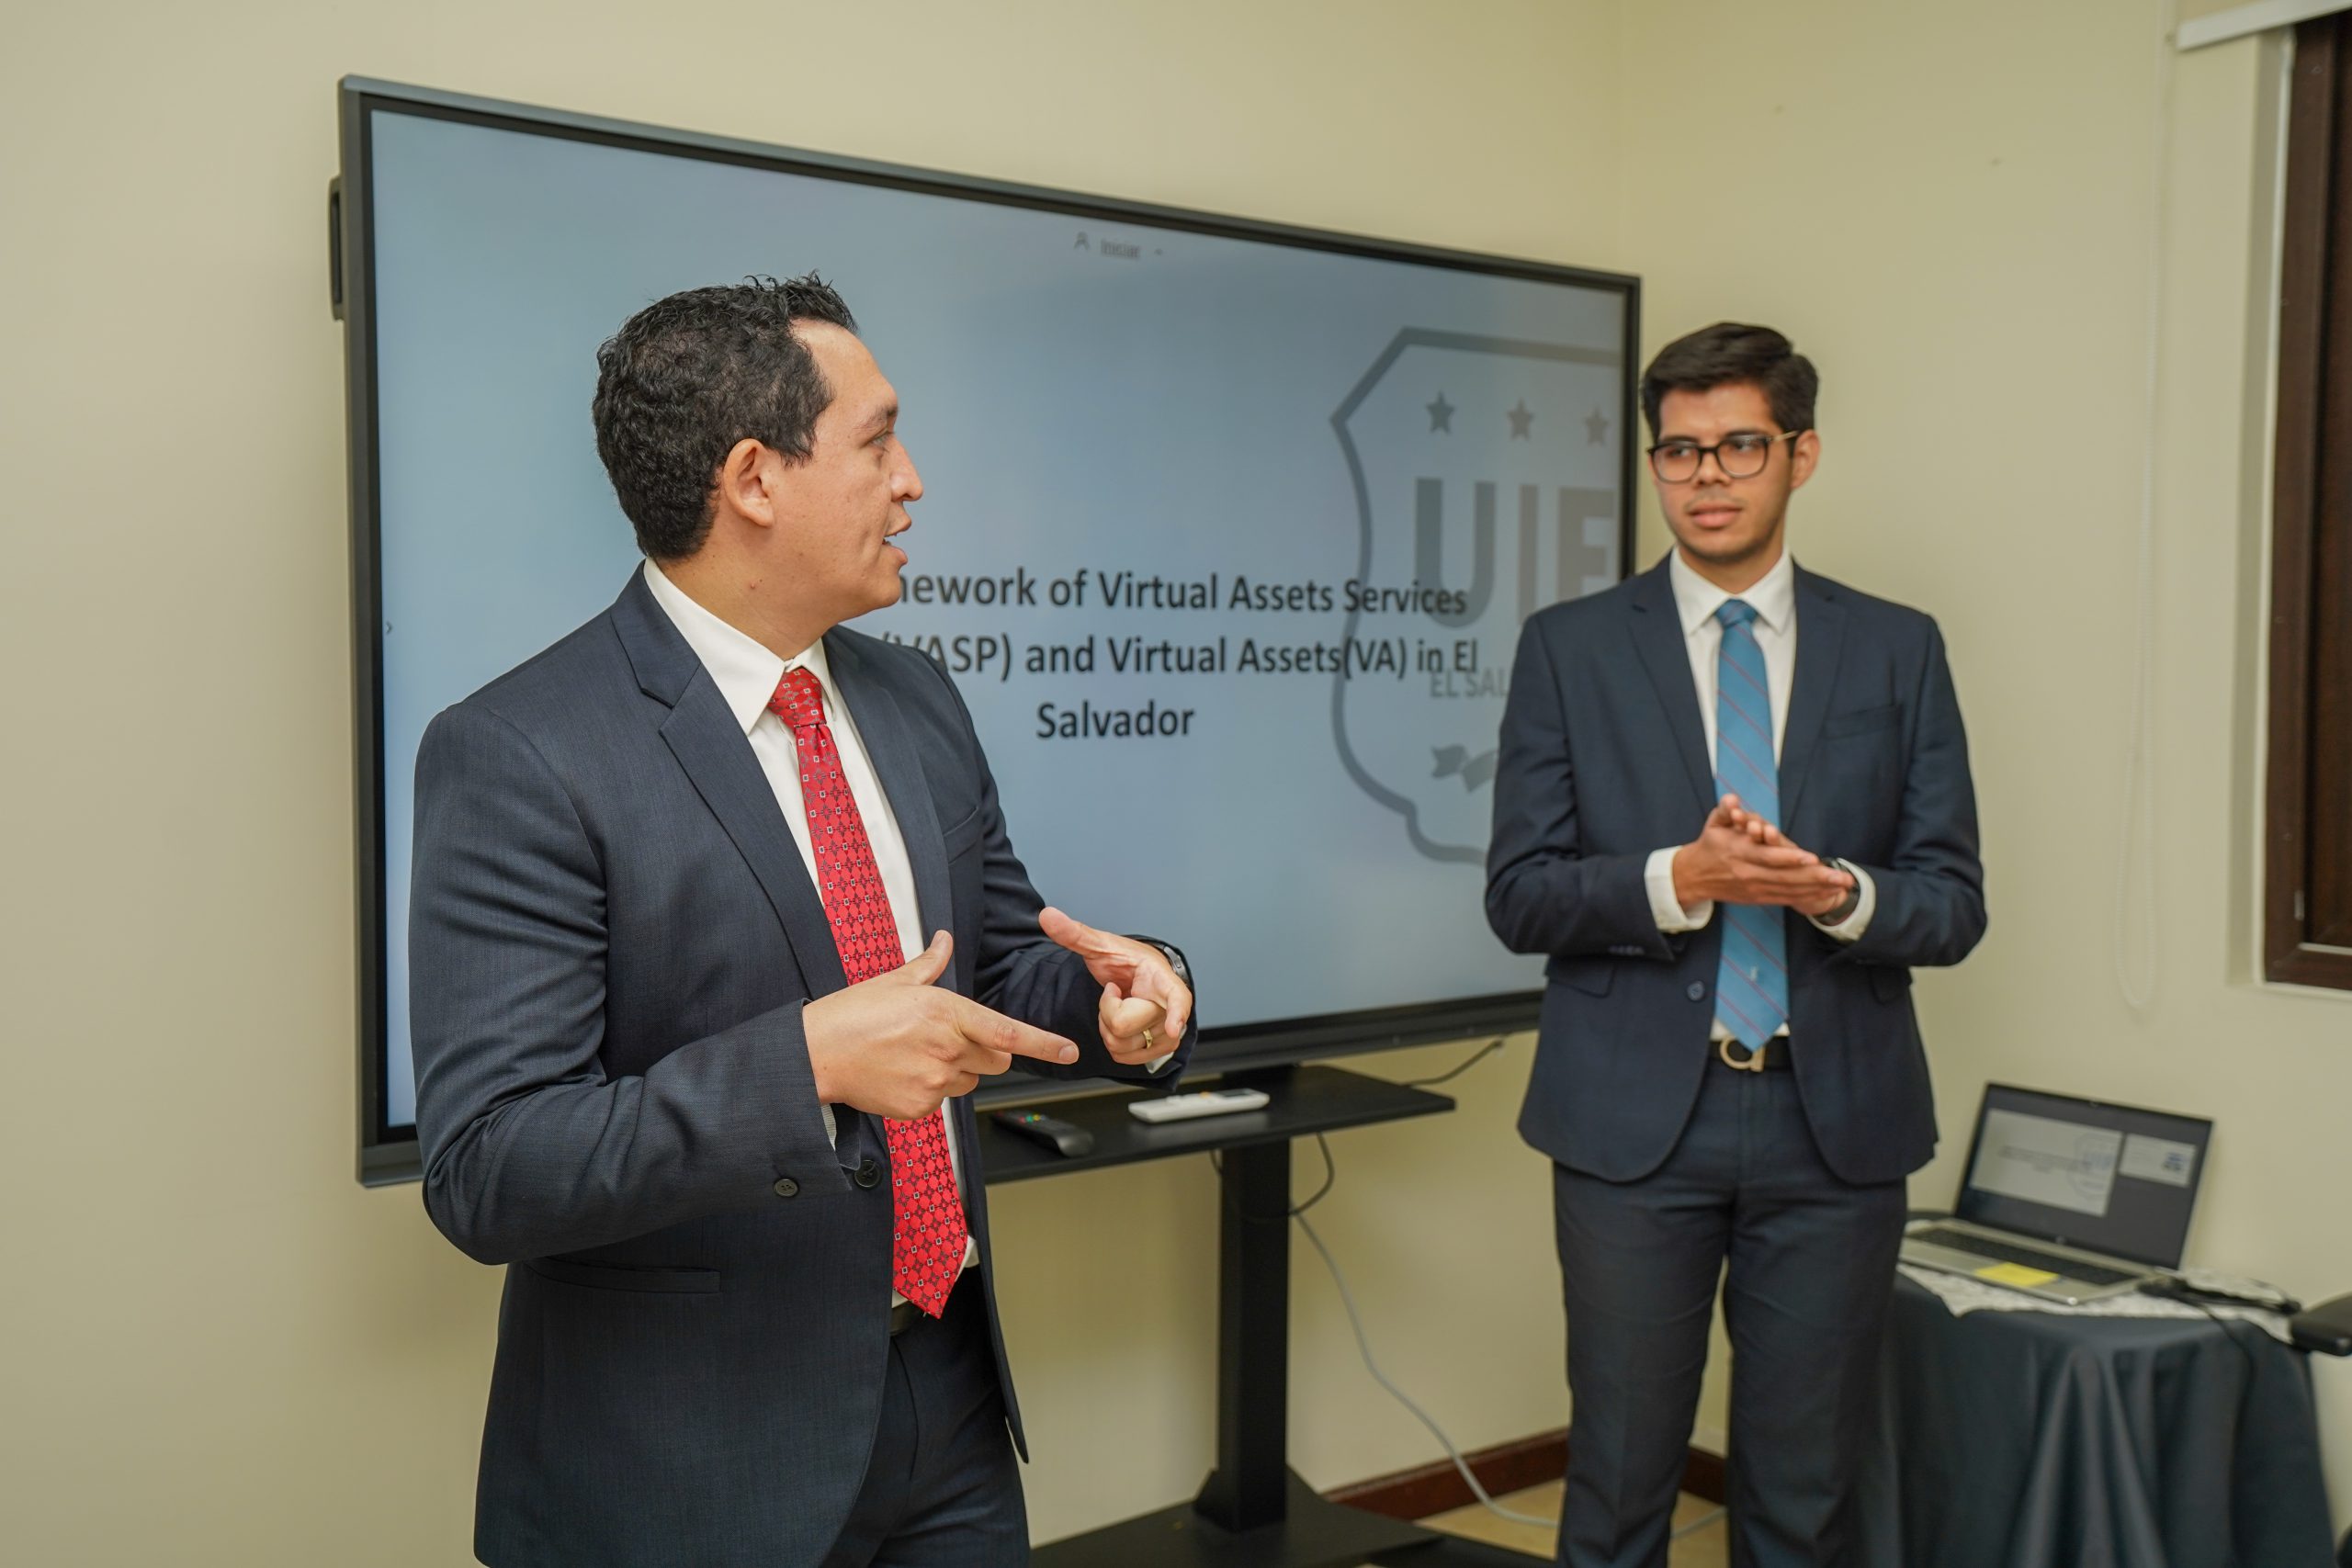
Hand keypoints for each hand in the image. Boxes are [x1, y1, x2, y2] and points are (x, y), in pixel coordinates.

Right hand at [803, 931, 1078, 1119]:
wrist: (816, 1054)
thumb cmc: (852, 1015)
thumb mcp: (894, 982)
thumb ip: (929, 964)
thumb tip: (944, 940)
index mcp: (947, 1012)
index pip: (1007, 1032)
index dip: (1043, 1043)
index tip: (1069, 1051)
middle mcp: (947, 1048)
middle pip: (996, 1060)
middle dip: (987, 1052)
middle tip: (949, 1040)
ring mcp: (934, 1081)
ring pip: (970, 1081)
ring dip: (957, 1071)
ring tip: (915, 1056)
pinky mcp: (920, 1107)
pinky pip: (942, 1101)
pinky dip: (930, 1090)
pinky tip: (902, 1075)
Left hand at [1039, 906, 1193, 1064]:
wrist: (1142, 975)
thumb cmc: (1128, 961)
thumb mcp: (1102, 945)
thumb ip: (1076, 933)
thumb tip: (1048, 916)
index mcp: (1162, 979)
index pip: (1177, 998)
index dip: (1176, 1013)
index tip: (1173, 1027)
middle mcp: (1171, 1008)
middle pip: (1123, 1025)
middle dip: (1105, 1011)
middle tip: (1114, 993)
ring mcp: (1168, 1032)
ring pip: (1121, 1045)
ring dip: (1108, 1028)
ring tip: (1119, 1007)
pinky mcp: (1160, 1048)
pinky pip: (1123, 1058)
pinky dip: (1113, 1043)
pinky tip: (1120, 1021)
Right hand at [1672, 794, 1852, 911]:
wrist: (1694, 877)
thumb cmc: (1710, 845)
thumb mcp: (1714, 824)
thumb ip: (1725, 810)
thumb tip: (1732, 798)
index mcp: (1739, 853)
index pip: (1767, 857)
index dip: (1790, 858)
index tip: (1811, 857)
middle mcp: (1749, 874)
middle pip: (1785, 877)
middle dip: (1815, 878)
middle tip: (1841, 876)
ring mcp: (1755, 888)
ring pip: (1790, 890)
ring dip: (1818, 889)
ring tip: (1841, 885)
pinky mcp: (1759, 898)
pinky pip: (1786, 898)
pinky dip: (1807, 896)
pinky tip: (1826, 893)